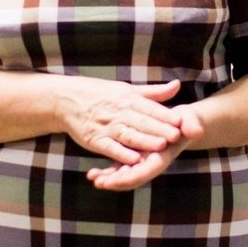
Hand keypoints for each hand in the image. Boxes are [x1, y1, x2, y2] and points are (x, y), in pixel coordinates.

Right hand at [56, 78, 182, 165]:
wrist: (66, 100)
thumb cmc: (100, 94)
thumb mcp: (126, 89)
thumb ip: (153, 92)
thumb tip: (177, 86)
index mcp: (127, 98)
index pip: (149, 107)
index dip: (165, 115)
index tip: (181, 121)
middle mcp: (117, 111)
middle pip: (141, 121)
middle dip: (159, 129)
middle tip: (177, 136)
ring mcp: (105, 126)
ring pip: (128, 134)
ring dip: (144, 140)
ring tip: (160, 146)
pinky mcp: (94, 139)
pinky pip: (109, 147)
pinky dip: (121, 154)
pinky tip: (133, 160)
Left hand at [85, 100, 205, 190]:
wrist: (182, 123)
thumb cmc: (185, 121)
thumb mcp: (189, 120)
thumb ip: (191, 125)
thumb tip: (195, 130)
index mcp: (163, 156)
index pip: (148, 170)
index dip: (134, 175)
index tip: (119, 180)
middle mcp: (151, 162)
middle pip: (133, 176)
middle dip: (117, 180)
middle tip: (100, 182)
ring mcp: (142, 161)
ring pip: (124, 174)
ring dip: (109, 178)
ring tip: (93, 178)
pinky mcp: (134, 157)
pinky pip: (119, 168)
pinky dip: (107, 172)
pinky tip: (92, 174)